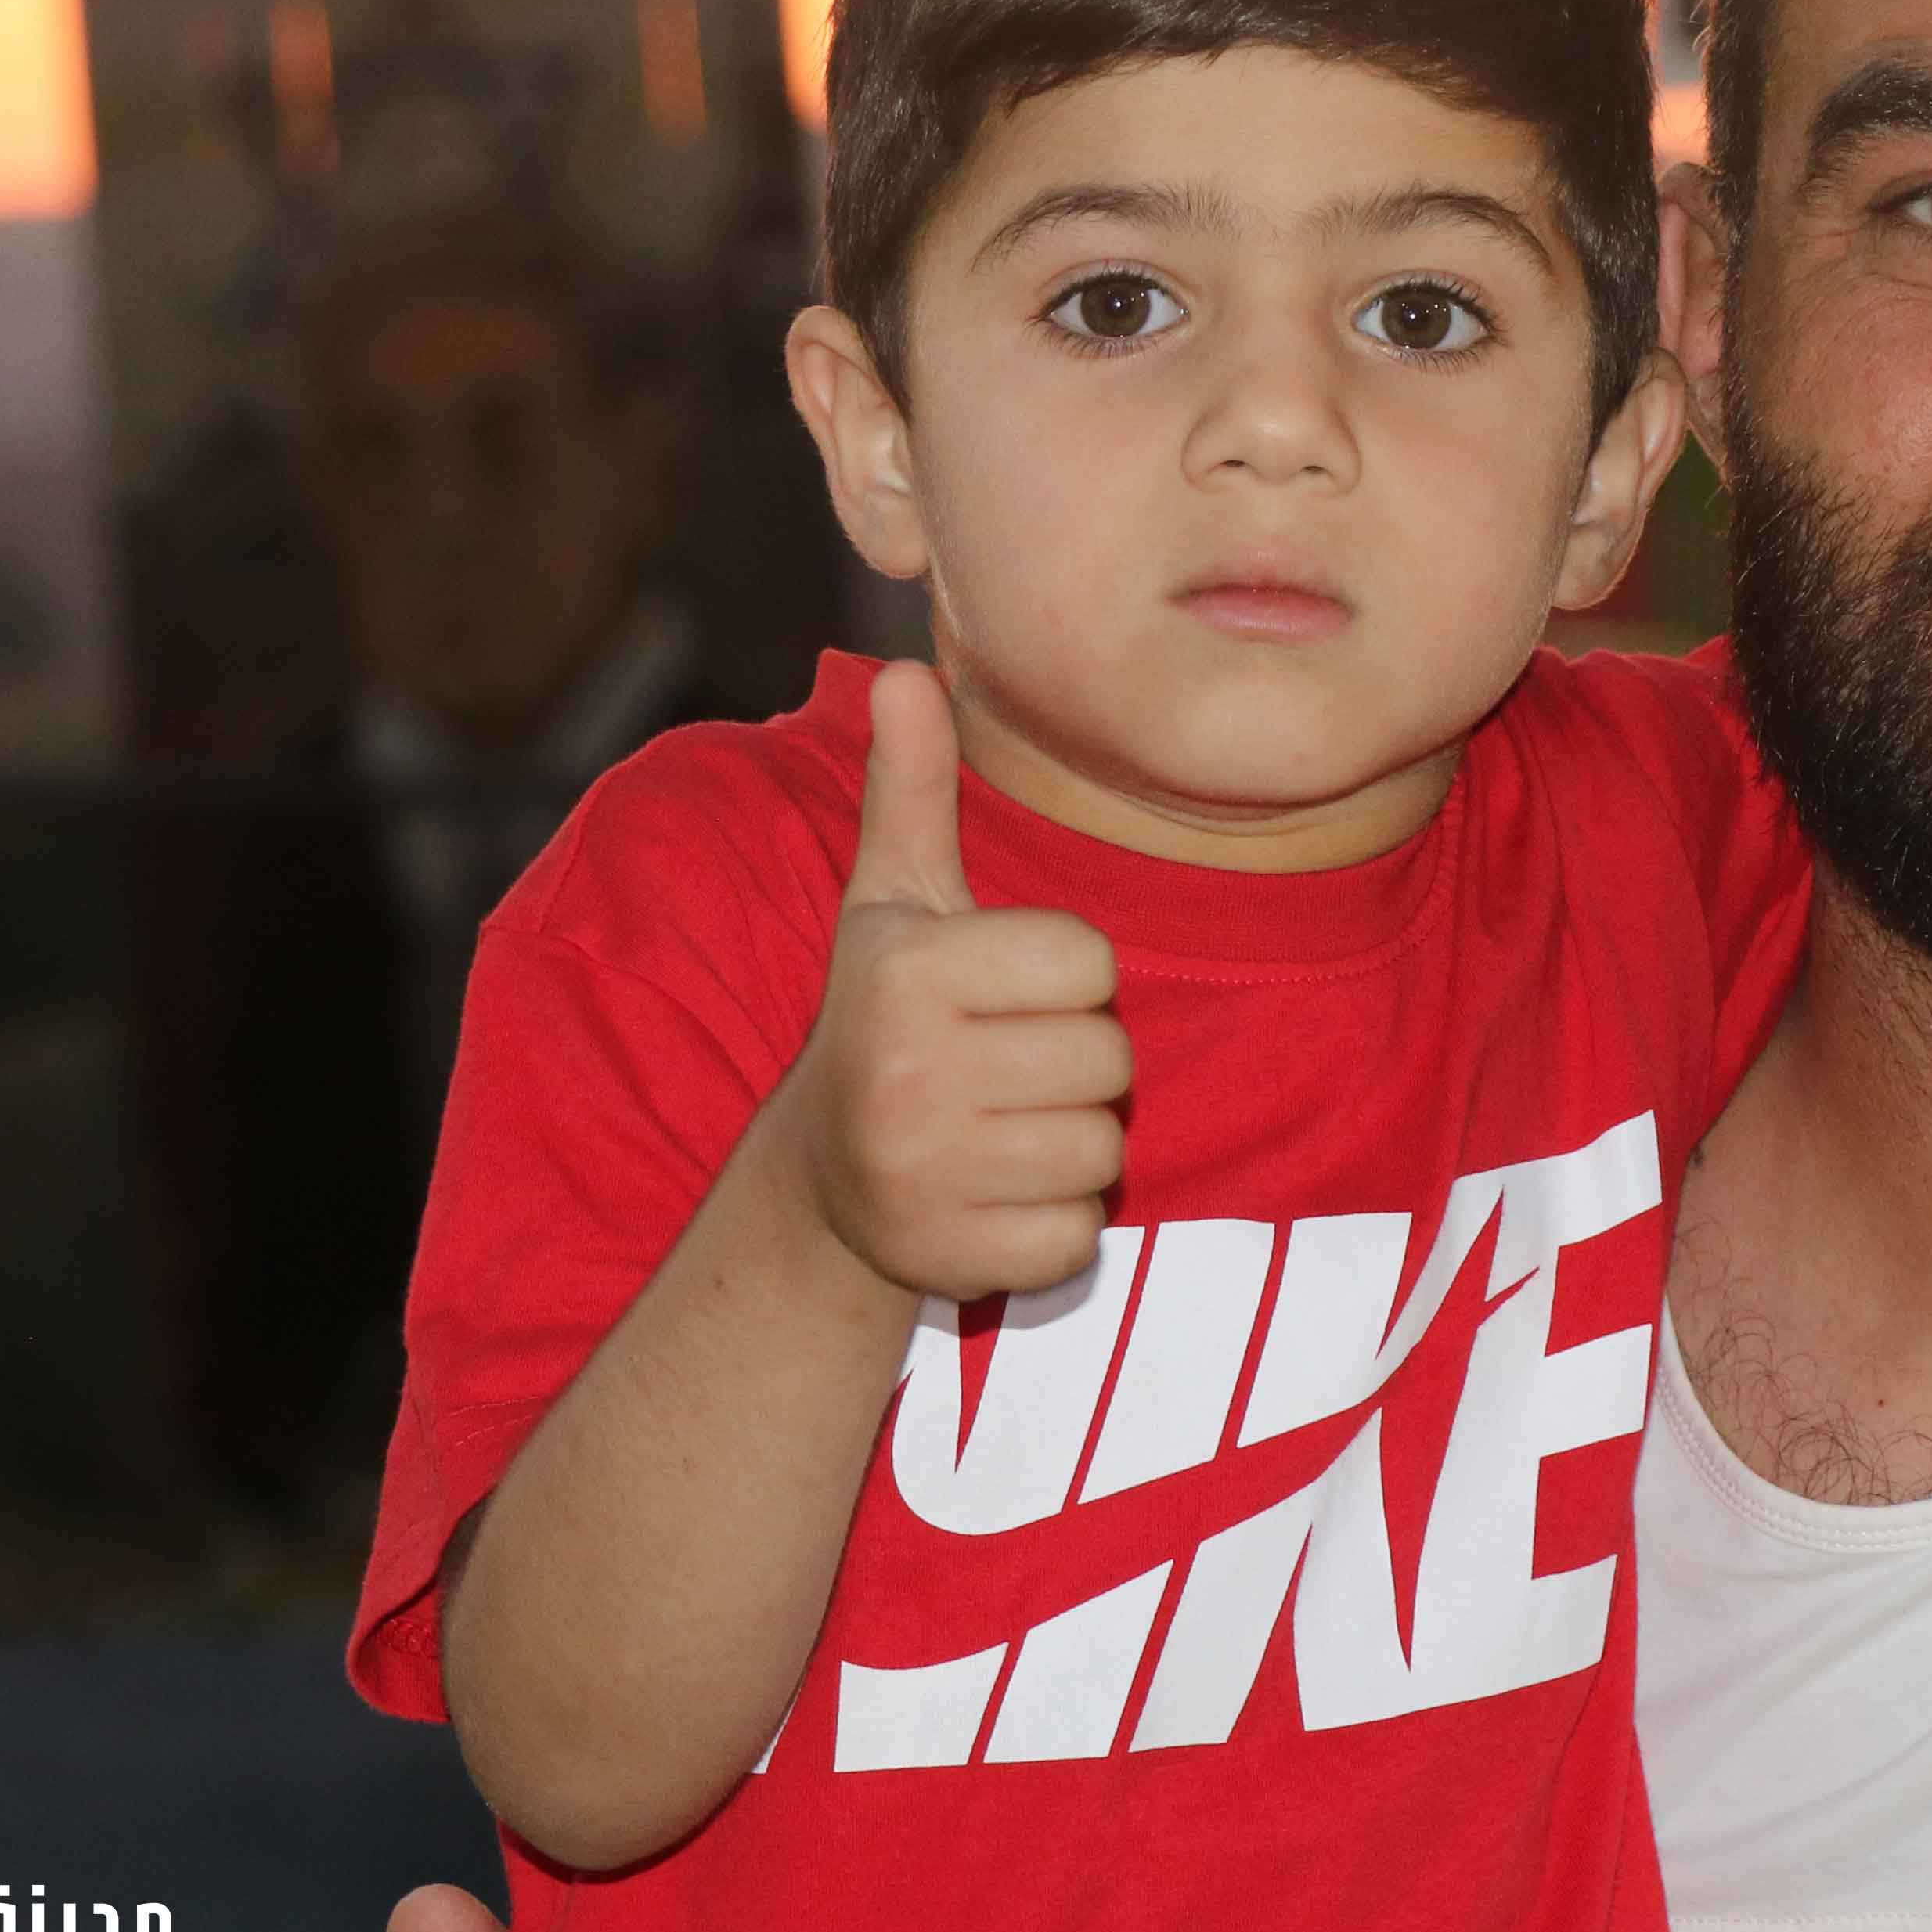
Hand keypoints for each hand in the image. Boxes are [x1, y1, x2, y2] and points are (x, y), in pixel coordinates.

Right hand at [779, 660, 1129, 1299]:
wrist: (820, 1182)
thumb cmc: (887, 1018)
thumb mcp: (893, 904)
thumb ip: (912, 788)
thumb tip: (906, 668)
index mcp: (906, 973)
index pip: (1089, 961)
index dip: (1063, 977)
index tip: (1001, 994)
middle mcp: (906, 1074)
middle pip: (1111, 1057)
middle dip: (1075, 1062)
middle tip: (1004, 1067)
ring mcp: (928, 1176)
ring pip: (1103, 1148)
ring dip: (1070, 1142)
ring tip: (998, 1126)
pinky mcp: (959, 1263)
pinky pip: (1079, 1235)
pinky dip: (1054, 1224)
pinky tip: (994, 1196)